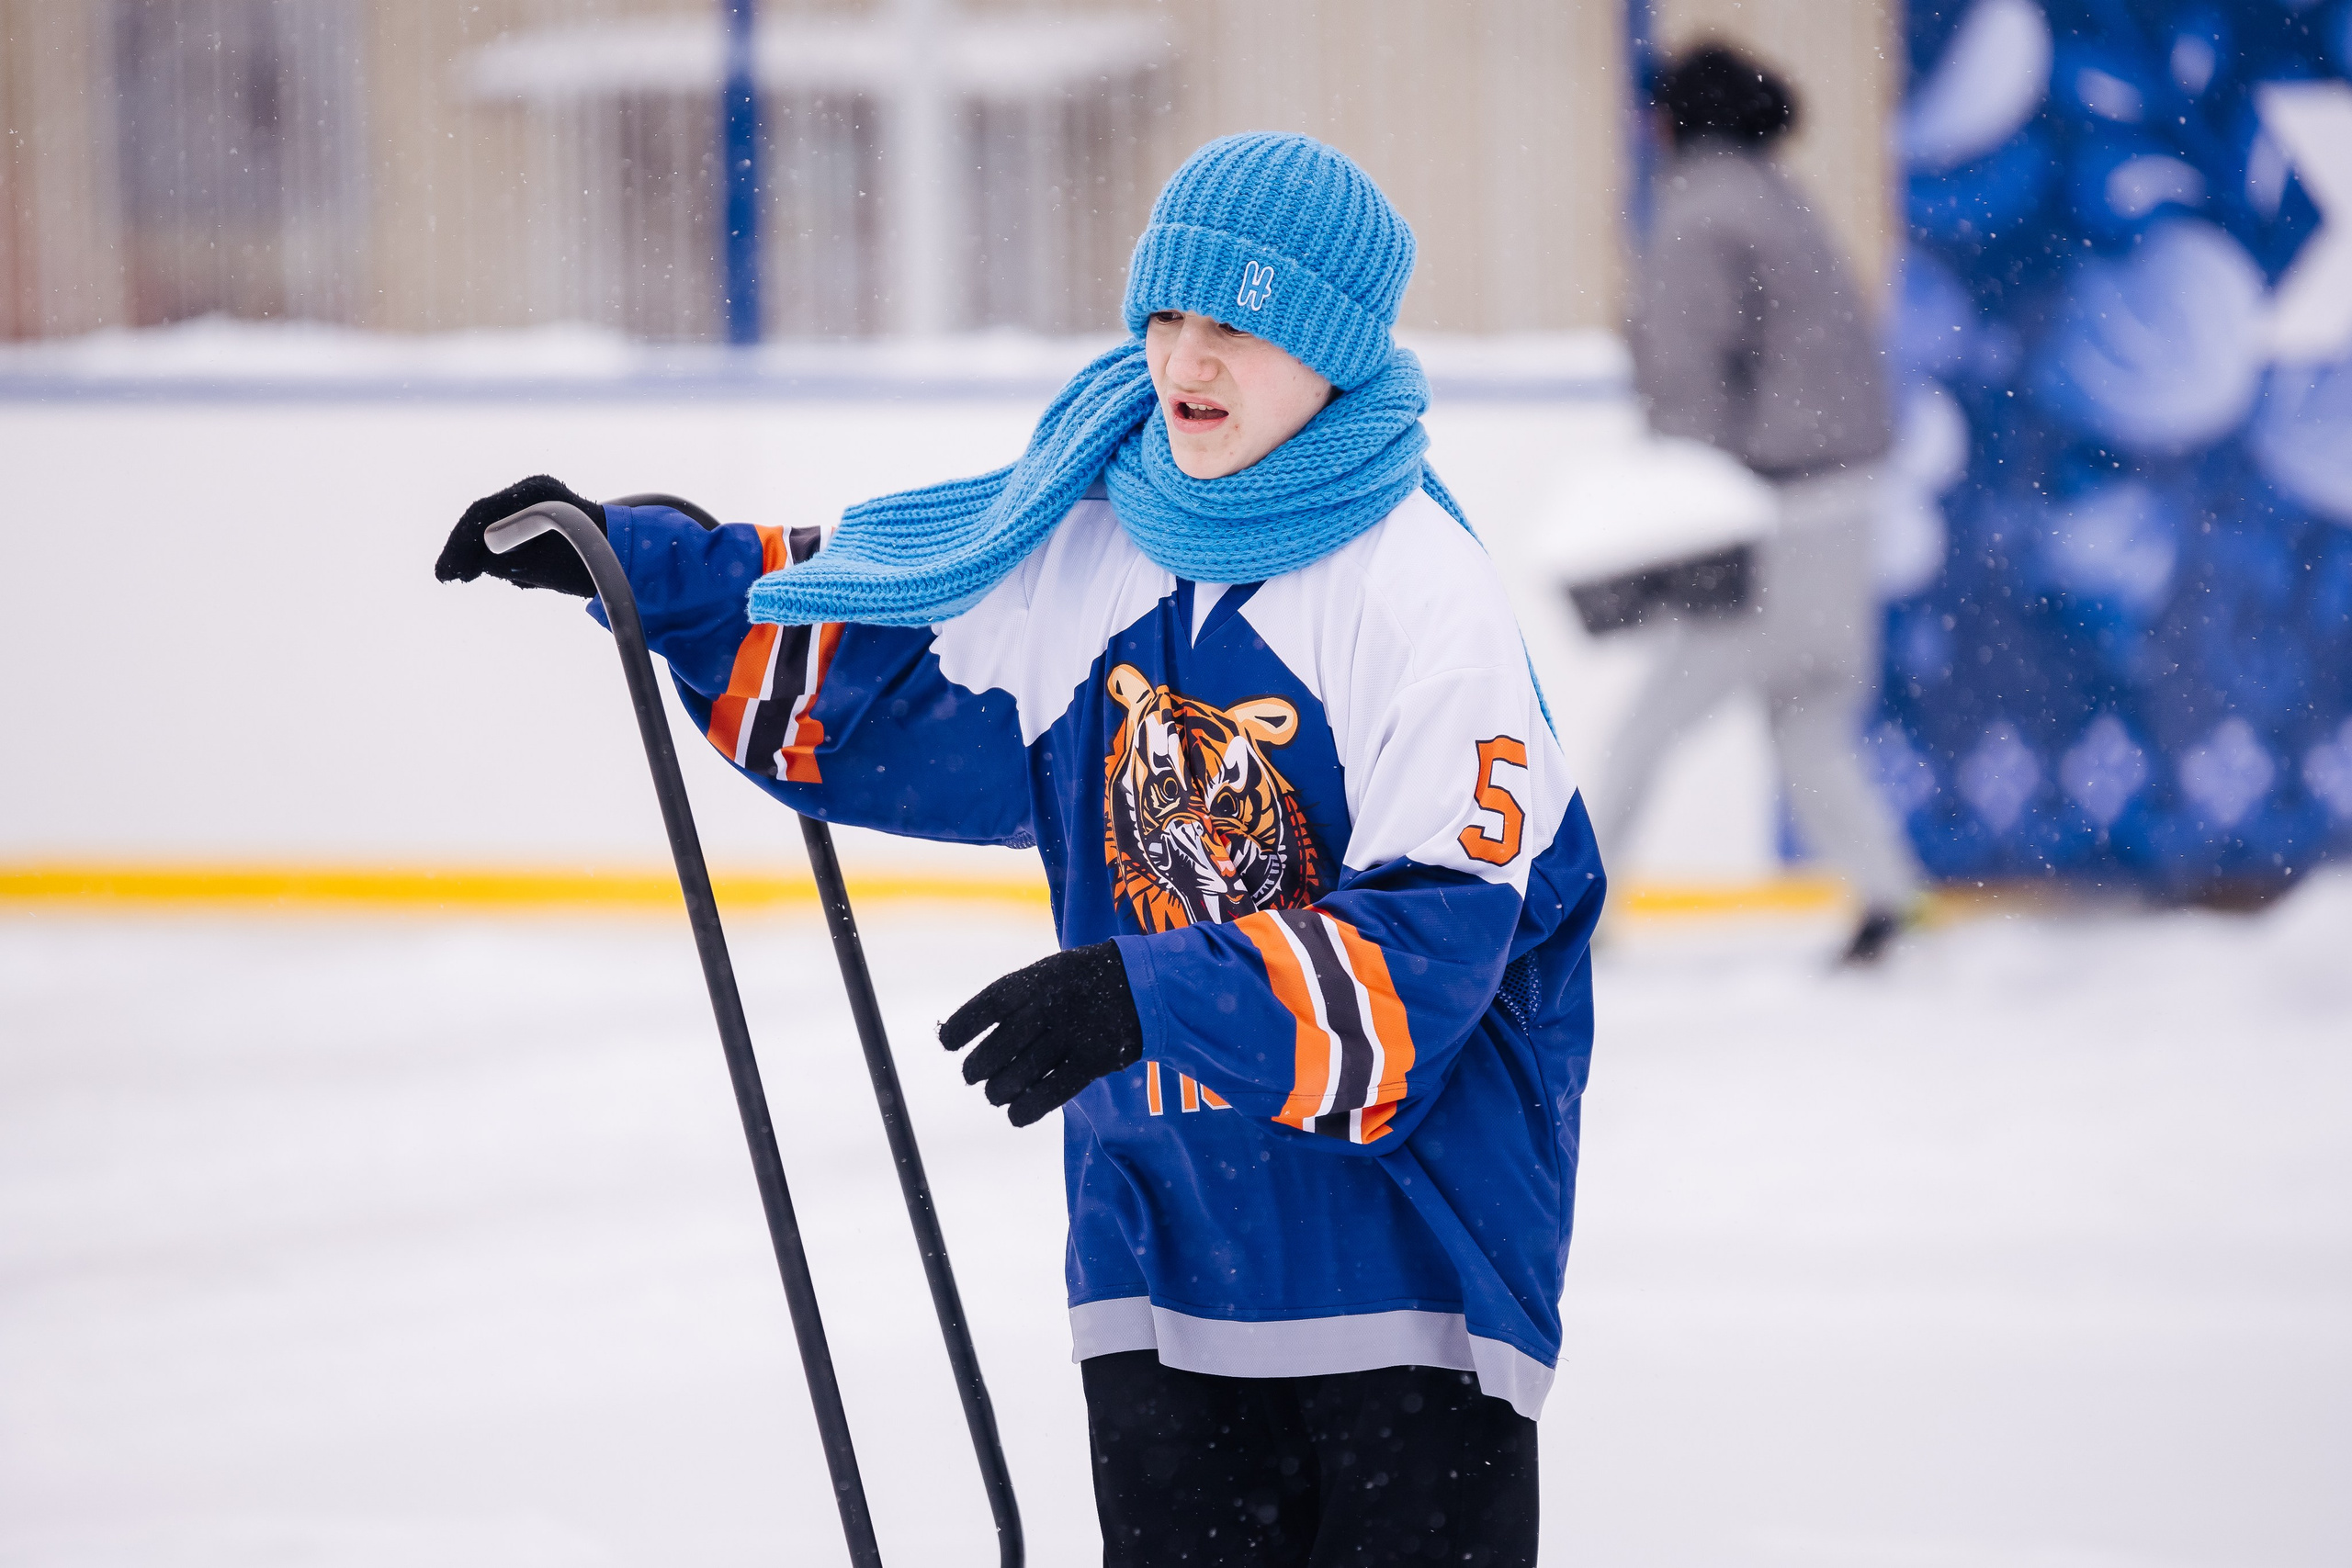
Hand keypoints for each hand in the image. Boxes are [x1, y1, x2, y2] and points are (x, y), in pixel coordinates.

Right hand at [434, 475, 607, 597]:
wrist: (629, 557)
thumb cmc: (592, 562)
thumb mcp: (541, 567)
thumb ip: (503, 560)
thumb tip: (475, 560)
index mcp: (535, 492)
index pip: (482, 514)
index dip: (459, 545)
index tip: (447, 572)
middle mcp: (535, 489)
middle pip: (484, 517)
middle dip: (463, 548)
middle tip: (447, 576)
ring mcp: (538, 499)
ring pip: (494, 524)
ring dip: (476, 551)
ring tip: (461, 576)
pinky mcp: (541, 514)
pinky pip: (508, 530)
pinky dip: (495, 550)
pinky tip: (482, 569)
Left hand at [941, 942, 1144, 1126]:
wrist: (1141, 982)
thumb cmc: (1081, 982)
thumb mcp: (1048, 973)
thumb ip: (1015, 999)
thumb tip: (965, 1037)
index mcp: (1036, 980)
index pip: (989, 1004)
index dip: (963, 1025)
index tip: (947, 1043)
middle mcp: (1051, 1006)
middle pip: (1000, 1047)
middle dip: (978, 1068)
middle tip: (973, 1075)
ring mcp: (1072, 1034)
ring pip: (1020, 1074)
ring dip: (999, 1091)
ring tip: (995, 1094)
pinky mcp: (1093, 1061)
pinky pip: (1052, 1092)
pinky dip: (1028, 1109)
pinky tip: (1016, 1114)